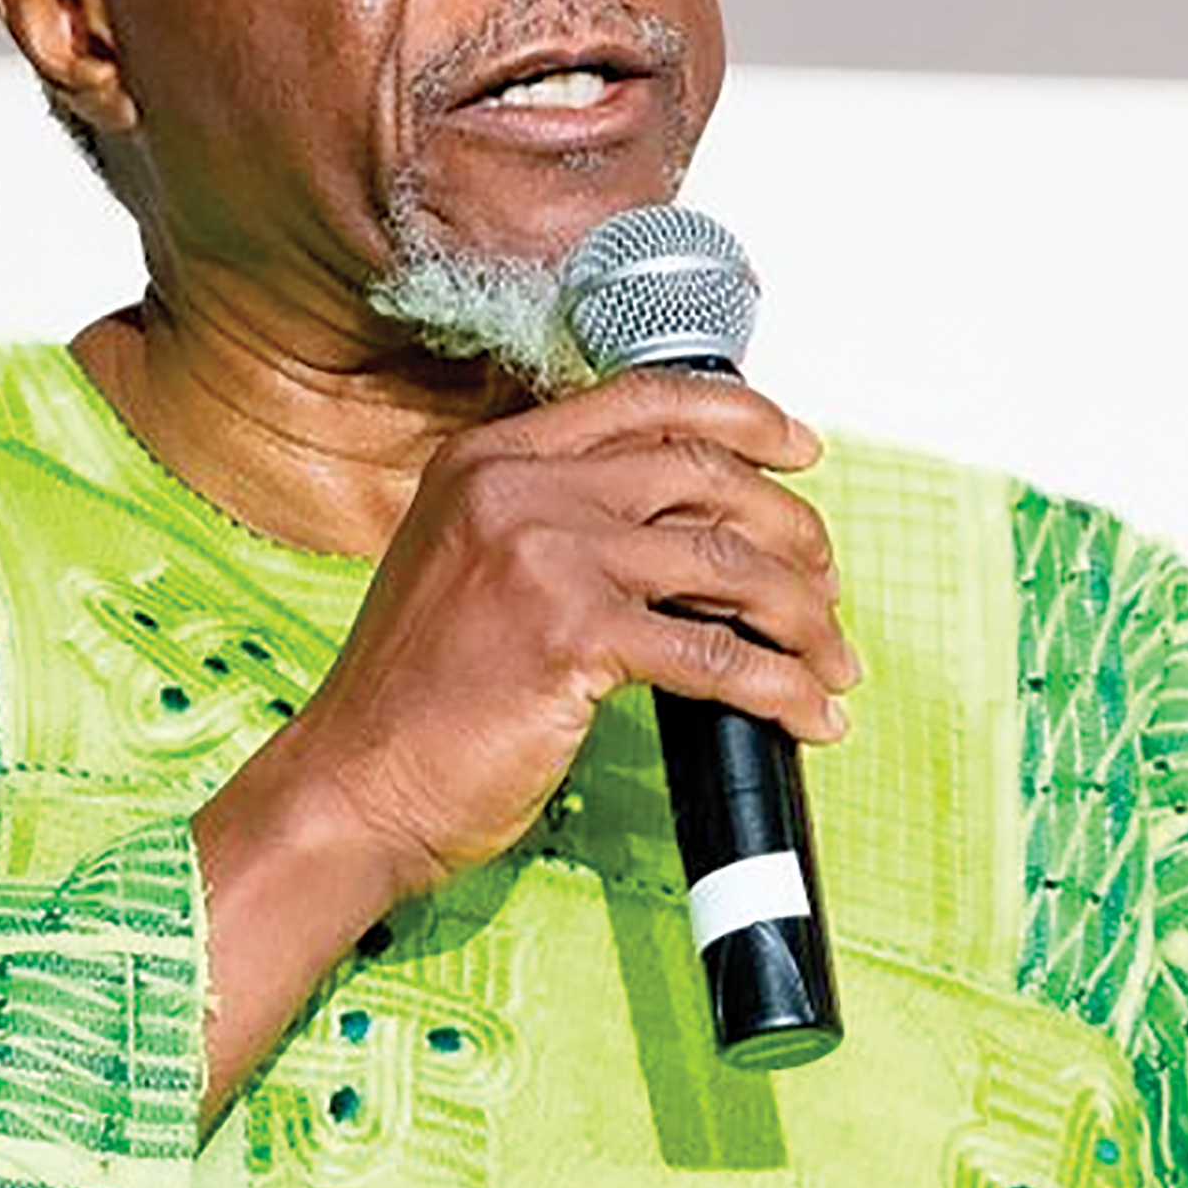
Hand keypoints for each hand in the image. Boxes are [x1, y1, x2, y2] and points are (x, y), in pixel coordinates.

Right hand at [190, 374, 860, 1113]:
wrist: (354, 787)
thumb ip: (551, 524)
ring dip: (803, 617)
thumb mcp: (467, 569)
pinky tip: (806, 714)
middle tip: (827, 583)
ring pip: (728, 562)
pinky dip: (780, 688)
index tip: (800, 447)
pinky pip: (717, 654)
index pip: (642, 401)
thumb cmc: (413, 701)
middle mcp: (517, 488)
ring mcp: (545, 556)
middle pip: (703, 474)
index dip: (741, 415)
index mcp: (489, 459)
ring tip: (833, 660)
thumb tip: (682, 530)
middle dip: (792, 531)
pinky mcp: (572, 636)